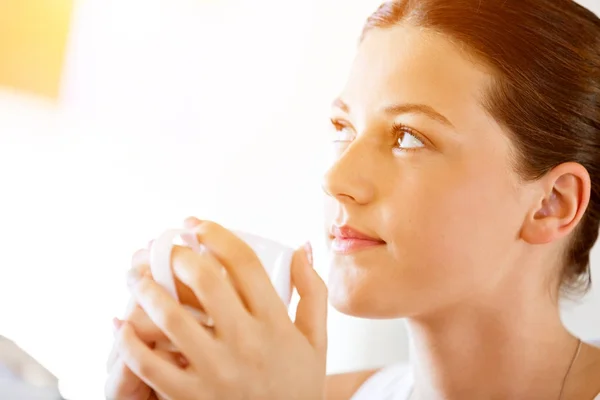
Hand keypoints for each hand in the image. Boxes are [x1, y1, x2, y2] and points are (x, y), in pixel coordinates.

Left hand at [114, 218, 327, 399]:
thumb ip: (312, 292)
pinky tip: (122, 324)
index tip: (197, 224)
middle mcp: (246, 343)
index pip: (245, 264)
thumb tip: (300, 247)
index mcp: (275, 323)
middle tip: (165, 246)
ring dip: (146, 288)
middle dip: (179, 253)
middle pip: (205, 281)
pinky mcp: (191, 396)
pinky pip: (150, 364)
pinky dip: (129, 340)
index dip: (217, 235)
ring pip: (170, 317)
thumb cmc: (297, 386)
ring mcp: (216, 371)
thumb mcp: (316, 340)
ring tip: (136, 275)